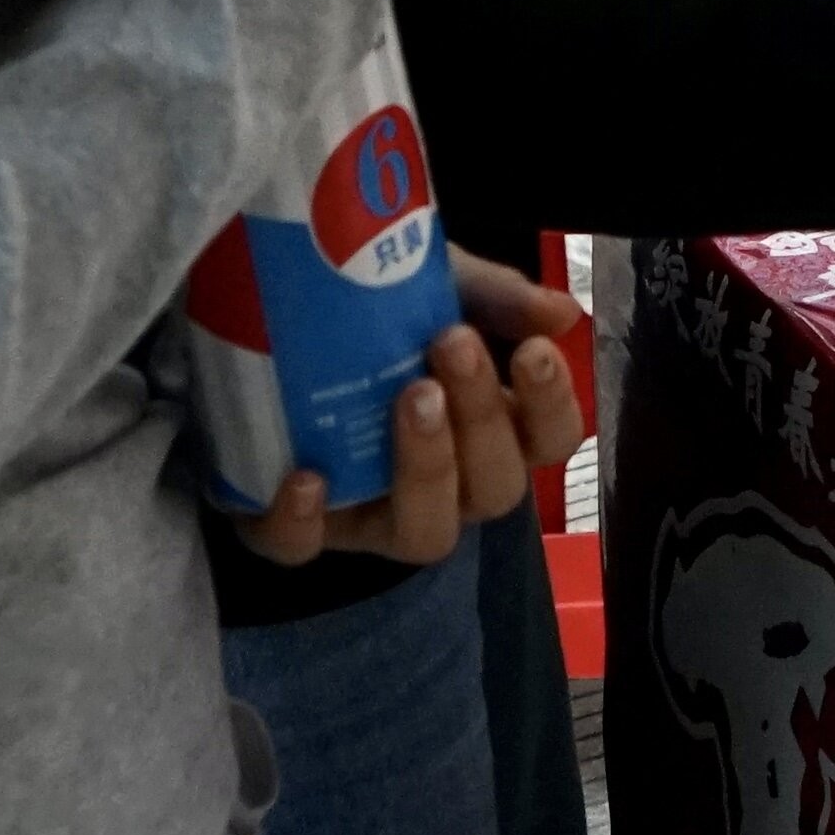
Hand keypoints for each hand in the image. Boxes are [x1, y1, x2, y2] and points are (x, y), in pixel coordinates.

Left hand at [234, 251, 590, 567]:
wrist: (271, 319)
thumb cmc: (377, 314)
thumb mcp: (438, 285)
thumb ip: (496, 295)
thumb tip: (563, 312)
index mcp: (492, 429)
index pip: (551, 440)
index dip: (552, 405)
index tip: (532, 349)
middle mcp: (449, 486)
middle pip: (497, 488)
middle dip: (484, 420)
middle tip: (454, 344)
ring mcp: (376, 516)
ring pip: (426, 534)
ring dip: (426, 468)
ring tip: (408, 396)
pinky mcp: (301, 530)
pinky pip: (307, 549)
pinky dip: (305, 521)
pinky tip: (306, 476)